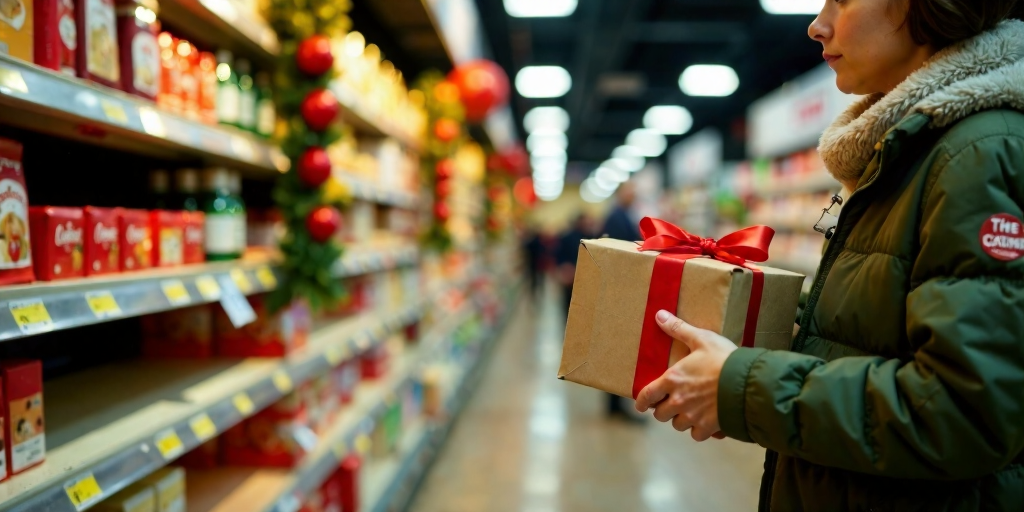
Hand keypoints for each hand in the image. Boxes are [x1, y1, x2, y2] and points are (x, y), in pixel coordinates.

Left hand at [634, 310, 737, 440]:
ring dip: (681, 420)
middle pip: (660, 414)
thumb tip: (659, 315)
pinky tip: (705, 422)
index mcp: (672, 380)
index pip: (647, 395)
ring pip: (678, 425)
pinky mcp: (708, 427)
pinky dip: (699, 430)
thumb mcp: (701, 339)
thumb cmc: (723, 359)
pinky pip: (696, 435)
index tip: (641, 405)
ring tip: (689, 412)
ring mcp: (692, 416)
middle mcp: (678, 401)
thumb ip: (679, 329)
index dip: (641, 402)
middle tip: (670, 404)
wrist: (748, 383)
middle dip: (663, 410)